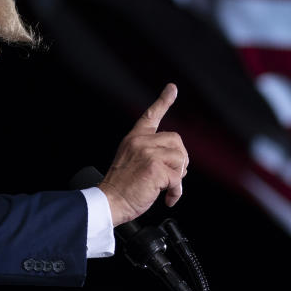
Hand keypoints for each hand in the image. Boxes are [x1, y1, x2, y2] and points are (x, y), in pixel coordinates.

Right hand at [98, 83, 188, 226]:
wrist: (109, 201)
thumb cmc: (121, 187)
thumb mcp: (131, 161)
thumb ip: (150, 153)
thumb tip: (178, 159)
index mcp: (134, 138)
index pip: (150, 115)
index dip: (163, 100)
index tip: (172, 88)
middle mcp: (141, 142)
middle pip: (177, 141)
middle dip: (180, 160)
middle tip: (172, 176)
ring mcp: (148, 153)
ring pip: (181, 159)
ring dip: (178, 177)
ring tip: (165, 187)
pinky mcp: (155, 168)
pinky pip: (178, 178)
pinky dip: (176, 191)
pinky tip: (167, 198)